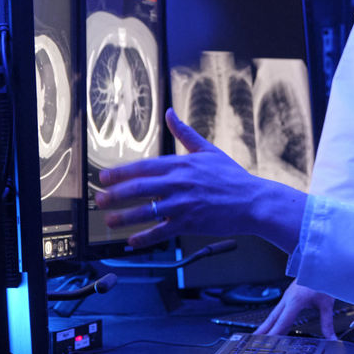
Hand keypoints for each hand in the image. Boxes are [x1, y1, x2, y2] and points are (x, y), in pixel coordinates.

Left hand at [96, 108, 305, 249]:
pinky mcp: (190, 223)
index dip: (121, 172)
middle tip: (99, 199)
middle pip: (139, 188)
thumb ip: (185, 133)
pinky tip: (132, 240)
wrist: (254, 201)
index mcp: (182, 164)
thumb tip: (170, 113)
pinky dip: (144, 237)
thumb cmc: (232, 177)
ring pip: (147, 211)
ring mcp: (184, 204)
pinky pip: (161, 231)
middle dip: (116, 194)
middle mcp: (180, 183)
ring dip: (124, 216)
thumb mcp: (208, 150)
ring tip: (109, 219)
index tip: (104, 177)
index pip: (144, 167)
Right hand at [255, 282, 336, 338]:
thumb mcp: (326, 304)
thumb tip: (331, 338)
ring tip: (259, 334)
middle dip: (263, 329)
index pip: (283, 321)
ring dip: (266, 324)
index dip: (275, 332)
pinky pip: (278, 309)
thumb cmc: (323, 279)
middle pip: (273, 317)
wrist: (321, 263)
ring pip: (274, 313)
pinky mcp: (289, 295)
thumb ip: (327, 323)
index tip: (268, 341)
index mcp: (296, 300)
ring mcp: (287, 296)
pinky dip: (274, 319)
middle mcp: (288, 298)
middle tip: (254, 339)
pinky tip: (273, 324)